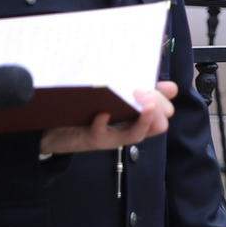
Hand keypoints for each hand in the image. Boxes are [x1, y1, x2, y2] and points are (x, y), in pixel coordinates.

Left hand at [40, 81, 178, 155]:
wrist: (54, 128)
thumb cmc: (85, 109)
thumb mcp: (114, 96)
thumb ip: (140, 89)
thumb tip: (171, 87)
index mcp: (137, 115)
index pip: (166, 110)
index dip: (165, 99)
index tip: (159, 86)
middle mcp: (130, 128)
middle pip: (160, 124)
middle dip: (157, 107)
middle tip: (142, 93)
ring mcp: (114, 136)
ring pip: (139, 134)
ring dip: (143, 119)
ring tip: (139, 105)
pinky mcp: (96, 141)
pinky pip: (106, 136)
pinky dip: (105, 125)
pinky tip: (102, 114)